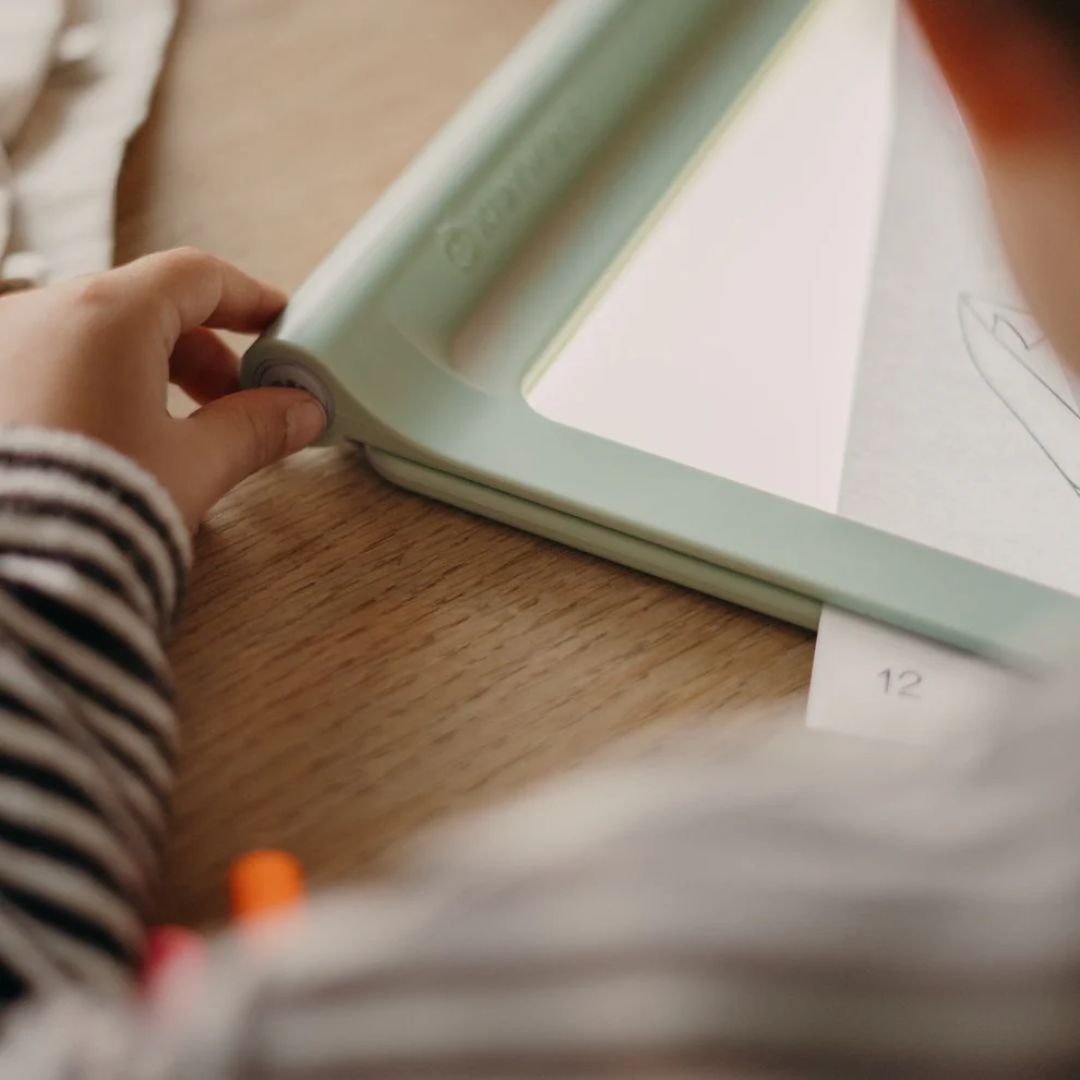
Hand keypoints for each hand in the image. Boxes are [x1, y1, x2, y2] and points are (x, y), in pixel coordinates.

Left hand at [0, 248, 325, 529]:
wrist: (5, 575)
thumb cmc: (91, 510)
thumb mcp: (194, 466)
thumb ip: (253, 428)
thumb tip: (299, 412)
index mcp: (106, 316)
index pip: (195, 276)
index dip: (248, 297)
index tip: (277, 323)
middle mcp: (39, 313)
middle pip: (145, 306)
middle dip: (203, 351)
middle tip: (239, 401)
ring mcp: (0, 347)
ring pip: (94, 336)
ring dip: (149, 369)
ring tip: (179, 431)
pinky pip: (51, 363)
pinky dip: (97, 384)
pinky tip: (116, 438)